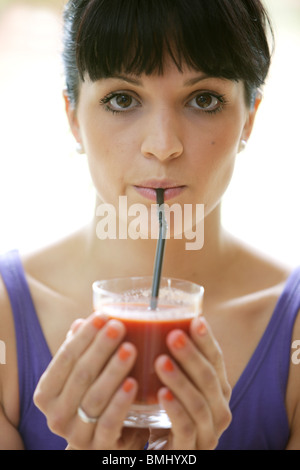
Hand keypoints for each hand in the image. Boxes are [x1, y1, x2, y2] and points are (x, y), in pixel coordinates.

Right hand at [33, 314, 147, 449]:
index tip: (103, 317)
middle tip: (119, 326)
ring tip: (130, 348)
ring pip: (94, 397)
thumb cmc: (93, 401)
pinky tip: (133, 383)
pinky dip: (121, 401)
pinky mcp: (98, 446)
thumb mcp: (83, 377)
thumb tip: (81, 322)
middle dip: (101, 348)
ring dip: (113, 370)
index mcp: (46, 394)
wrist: (105, 443)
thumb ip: (80, 353)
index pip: (64, 358)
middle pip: (80, 375)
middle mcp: (55, 415)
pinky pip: (109, 422)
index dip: (84, 336)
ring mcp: (76, 434)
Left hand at [149, 317, 231, 449]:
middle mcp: (220, 410)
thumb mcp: (175, 384)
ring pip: (199, 404)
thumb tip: (156, 318)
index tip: (195, 320)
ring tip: (161, 362)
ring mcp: (209, 433)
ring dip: (180, 381)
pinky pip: (187, 429)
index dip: (207, 341)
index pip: (216, 360)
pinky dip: (175, 410)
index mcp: (218, 389)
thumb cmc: (168, 412)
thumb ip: (174, 358)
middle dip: (191, 356)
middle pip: (210, 380)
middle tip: (172, 335)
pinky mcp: (192, 450)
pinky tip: (162, 394)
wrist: (167, 453)